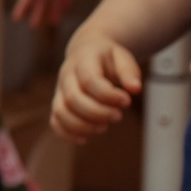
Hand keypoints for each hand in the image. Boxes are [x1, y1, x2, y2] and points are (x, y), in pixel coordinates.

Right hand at [52, 26, 140, 141]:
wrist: (86, 52)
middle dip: (97, 112)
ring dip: (82, 125)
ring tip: (103, 128)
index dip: (108, 95)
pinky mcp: (58, 103)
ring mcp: (59, 90)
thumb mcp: (122, 56)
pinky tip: (84, 139)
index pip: (89, 81)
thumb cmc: (106, 57)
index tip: (127, 101)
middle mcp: (66, 75)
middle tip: (118, 116)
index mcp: (83, 60)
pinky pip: (55, 121)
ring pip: (61, 111)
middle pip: (73, 98)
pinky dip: (66, 133)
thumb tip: (135, 89)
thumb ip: (129, 71)